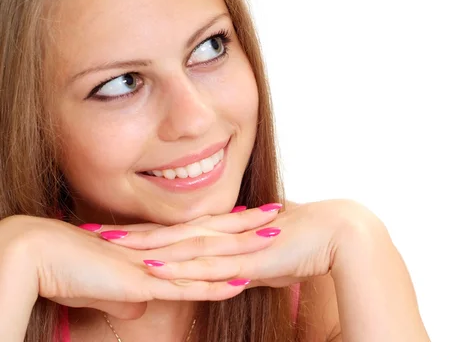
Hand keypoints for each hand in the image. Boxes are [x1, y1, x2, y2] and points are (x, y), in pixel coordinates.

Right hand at [0, 209, 278, 318]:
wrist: (41, 256)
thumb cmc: (72, 268)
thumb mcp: (108, 286)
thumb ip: (129, 295)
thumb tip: (141, 308)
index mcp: (158, 244)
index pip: (202, 229)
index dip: (229, 222)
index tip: (253, 214)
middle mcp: (163, 248)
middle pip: (213, 232)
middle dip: (248, 224)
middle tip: (279, 211)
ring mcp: (156, 263)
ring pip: (208, 254)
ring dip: (242, 249)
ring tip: (274, 238)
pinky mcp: (144, 283)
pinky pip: (188, 285)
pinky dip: (215, 285)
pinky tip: (241, 282)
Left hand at [102, 200, 376, 288]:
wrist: (334, 232)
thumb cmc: (301, 243)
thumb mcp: (263, 255)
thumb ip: (242, 263)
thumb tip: (228, 274)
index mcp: (226, 228)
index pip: (176, 229)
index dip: (143, 230)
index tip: (113, 230)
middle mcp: (224, 231)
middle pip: (169, 233)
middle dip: (129, 235)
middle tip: (91, 231)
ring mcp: (234, 244)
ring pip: (180, 246)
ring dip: (145, 248)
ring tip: (110, 248)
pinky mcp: (248, 258)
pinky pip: (207, 265)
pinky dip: (179, 268)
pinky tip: (155, 270)